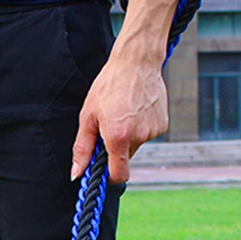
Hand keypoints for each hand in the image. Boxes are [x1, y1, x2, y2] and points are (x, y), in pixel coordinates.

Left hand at [71, 49, 168, 184]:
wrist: (137, 62)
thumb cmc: (109, 86)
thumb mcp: (88, 117)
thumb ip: (83, 148)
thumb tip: (76, 173)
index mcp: (118, 137)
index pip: (119, 175)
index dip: (109, 177)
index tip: (102, 171)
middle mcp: (139, 136)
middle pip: (124, 158)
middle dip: (115, 149)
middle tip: (107, 127)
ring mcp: (153, 131)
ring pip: (135, 146)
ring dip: (127, 137)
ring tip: (122, 113)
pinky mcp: (163, 124)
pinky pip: (147, 135)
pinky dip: (140, 128)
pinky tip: (135, 111)